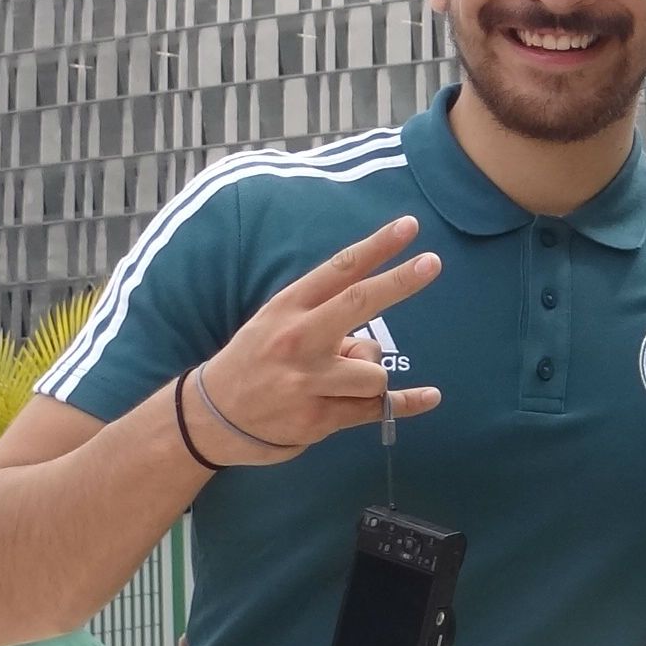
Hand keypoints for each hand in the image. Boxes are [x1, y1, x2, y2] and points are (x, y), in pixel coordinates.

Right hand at [177, 216, 443, 466]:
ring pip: (373, 370)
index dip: (377, 247)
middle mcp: (298, 338)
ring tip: (336, 384)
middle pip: (360, 302)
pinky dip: (406, 403)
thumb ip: (321, 319)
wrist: (212, 416)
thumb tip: (368, 342)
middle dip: (399, 282)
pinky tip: (431, 396)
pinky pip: (374, 408)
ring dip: (367, 376)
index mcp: (288, 306)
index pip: (339, 269)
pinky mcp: (318, 418)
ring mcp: (307, 380)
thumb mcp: (275, 322)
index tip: (409, 227)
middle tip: (432, 262)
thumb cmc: (255, 360)